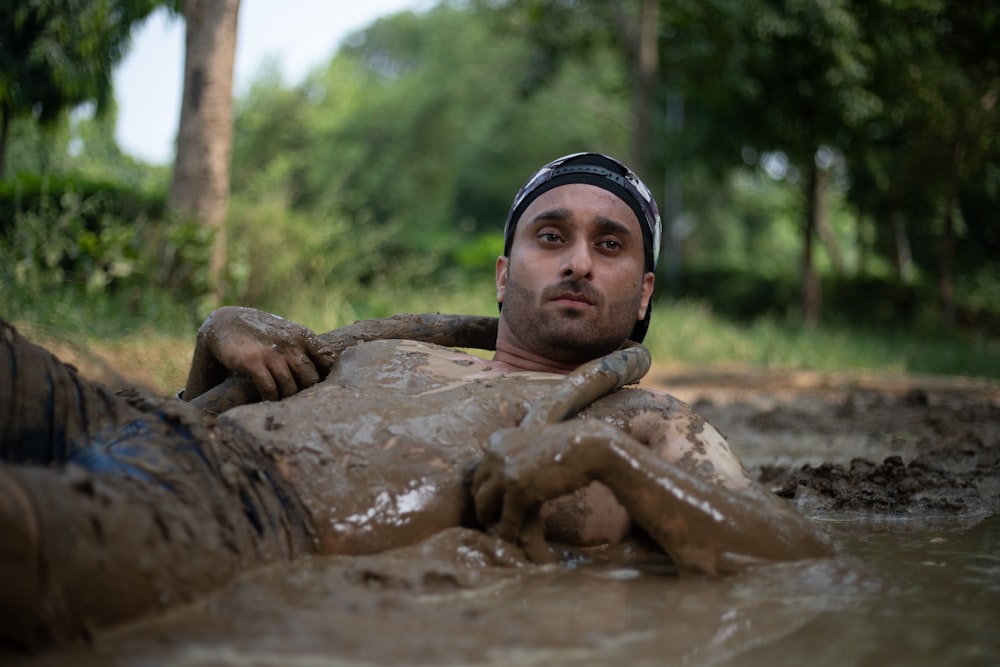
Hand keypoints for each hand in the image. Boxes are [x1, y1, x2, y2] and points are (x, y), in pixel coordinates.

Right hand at [195, 307, 332, 400]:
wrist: (226, 323)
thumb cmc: (261, 333)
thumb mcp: (288, 334)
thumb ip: (305, 349)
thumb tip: (325, 374)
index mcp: (303, 337)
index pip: (328, 360)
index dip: (329, 379)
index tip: (324, 391)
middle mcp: (291, 344)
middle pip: (311, 379)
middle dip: (307, 394)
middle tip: (301, 405)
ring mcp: (272, 353)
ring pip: (291, 387)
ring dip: (288, 400)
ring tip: (285, 407)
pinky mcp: (253, 362)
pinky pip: (269, 389)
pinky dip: (271, 399)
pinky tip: (269, 402)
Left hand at [472, 422, 609, 547]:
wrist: (587, 447)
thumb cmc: (566, 447)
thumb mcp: (530, 446)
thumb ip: (513, 459)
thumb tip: (503, 485)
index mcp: (495, 441)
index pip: (480, 473)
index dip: (488, 492)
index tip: (496, 506)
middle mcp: (494, 453)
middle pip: (477, 489)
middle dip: (486, 508)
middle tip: (497, 523)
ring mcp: (504, 471)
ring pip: (483, 506)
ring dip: (492, 523)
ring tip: (505, 532)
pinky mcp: (518, 490)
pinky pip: (505, 521)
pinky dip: (509, 533)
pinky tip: (518, 539)